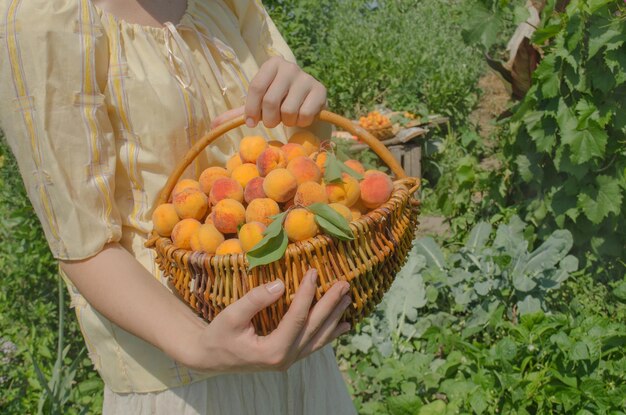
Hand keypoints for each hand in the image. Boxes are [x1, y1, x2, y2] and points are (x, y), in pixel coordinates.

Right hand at [185, 268, 350, 372]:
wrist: (210, 357)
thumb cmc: (218, 335)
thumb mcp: (231, 316)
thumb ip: (255, 300)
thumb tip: (280, 284)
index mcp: (272, 350)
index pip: (297, 318)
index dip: (307, 293)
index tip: (314, 271)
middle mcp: (285, 359)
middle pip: (314, 328)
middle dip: (331, 304)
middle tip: (345, 284)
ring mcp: (288, 361)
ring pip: (318, 338)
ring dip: (335, 318)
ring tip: (348, 299)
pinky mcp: (288, 358)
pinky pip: (314, 345)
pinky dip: (329, 334)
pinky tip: (342, 326)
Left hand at [209, 57, 326, 129]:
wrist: (308, 104)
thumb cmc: (278, 103)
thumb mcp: (257, 105)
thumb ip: (237, 114)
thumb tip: (213, 125)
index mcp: (272, 64)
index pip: (256, 88)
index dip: (252, 109)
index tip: (252, 122)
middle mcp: (290, 67)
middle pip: (270, 101)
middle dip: (270, 119)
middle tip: (273, 122)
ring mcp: (307, 78)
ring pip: (288, 111)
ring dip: (286, 122)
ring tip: (289, 117)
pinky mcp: (320, 91)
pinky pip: (305, 114)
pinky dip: (301, 122)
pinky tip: (302, 116)